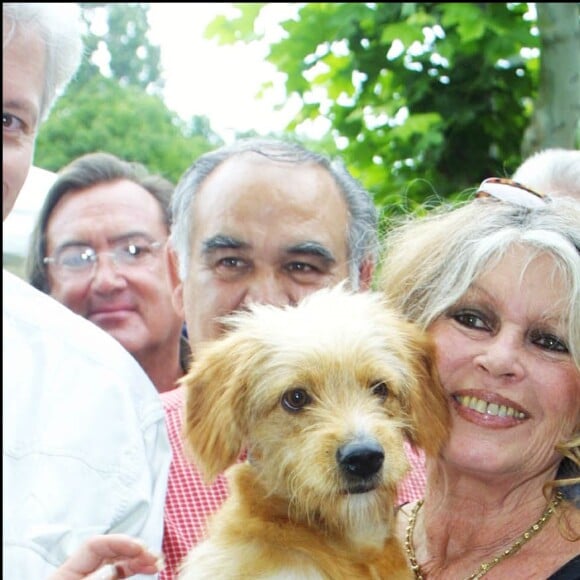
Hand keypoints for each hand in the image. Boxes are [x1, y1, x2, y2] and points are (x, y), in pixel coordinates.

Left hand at [48, 534, 163, 578]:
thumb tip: (117, 569)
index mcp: (67, 574)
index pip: (94, 546)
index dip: (119, 543)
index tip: (140, 549)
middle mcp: (80, 576)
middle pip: (110, 554)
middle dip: (133, 552)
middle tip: (153, 557)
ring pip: (118, 565)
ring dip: (138, 562)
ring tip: (156, 563)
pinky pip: (119, 578)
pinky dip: (133, 572)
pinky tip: (148, 570)